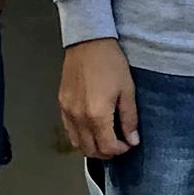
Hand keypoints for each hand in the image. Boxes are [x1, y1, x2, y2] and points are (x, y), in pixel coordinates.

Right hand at [60, 38, 139, 157]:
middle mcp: (79, 117)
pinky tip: (90, 128)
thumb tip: (132, 140)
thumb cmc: (110, 63)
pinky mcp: (61, 104)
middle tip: (118, 144)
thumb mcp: (127, 90)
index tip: (128, 143)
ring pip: (77, 143)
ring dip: (92, 146)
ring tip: (105, 137)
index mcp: (97, 115)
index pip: (107, 147)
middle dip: (106, 152)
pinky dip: (80, 136)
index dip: (120, 150)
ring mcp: (67, 111)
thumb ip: (129, 119)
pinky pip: (68, 130)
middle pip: (90, 150)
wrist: (88, 42)